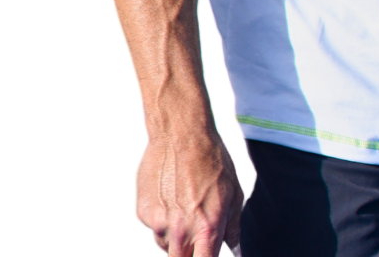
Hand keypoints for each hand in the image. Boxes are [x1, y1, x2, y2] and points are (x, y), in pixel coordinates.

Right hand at [137, 129, 244, 255]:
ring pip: (166, 245)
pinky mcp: (144, 213)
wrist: (181, 134)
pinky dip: (163, 218)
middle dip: (189, 254)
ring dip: (176, 235)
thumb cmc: (211, 158)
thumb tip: (234, 246)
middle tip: (196, 236)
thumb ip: (233, 225)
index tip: (207, 255)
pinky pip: (155, 226)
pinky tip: (171, 194)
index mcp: (207, 227)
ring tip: (185, 204)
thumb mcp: (233, 191)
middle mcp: (180, 230)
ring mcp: (159, 223)